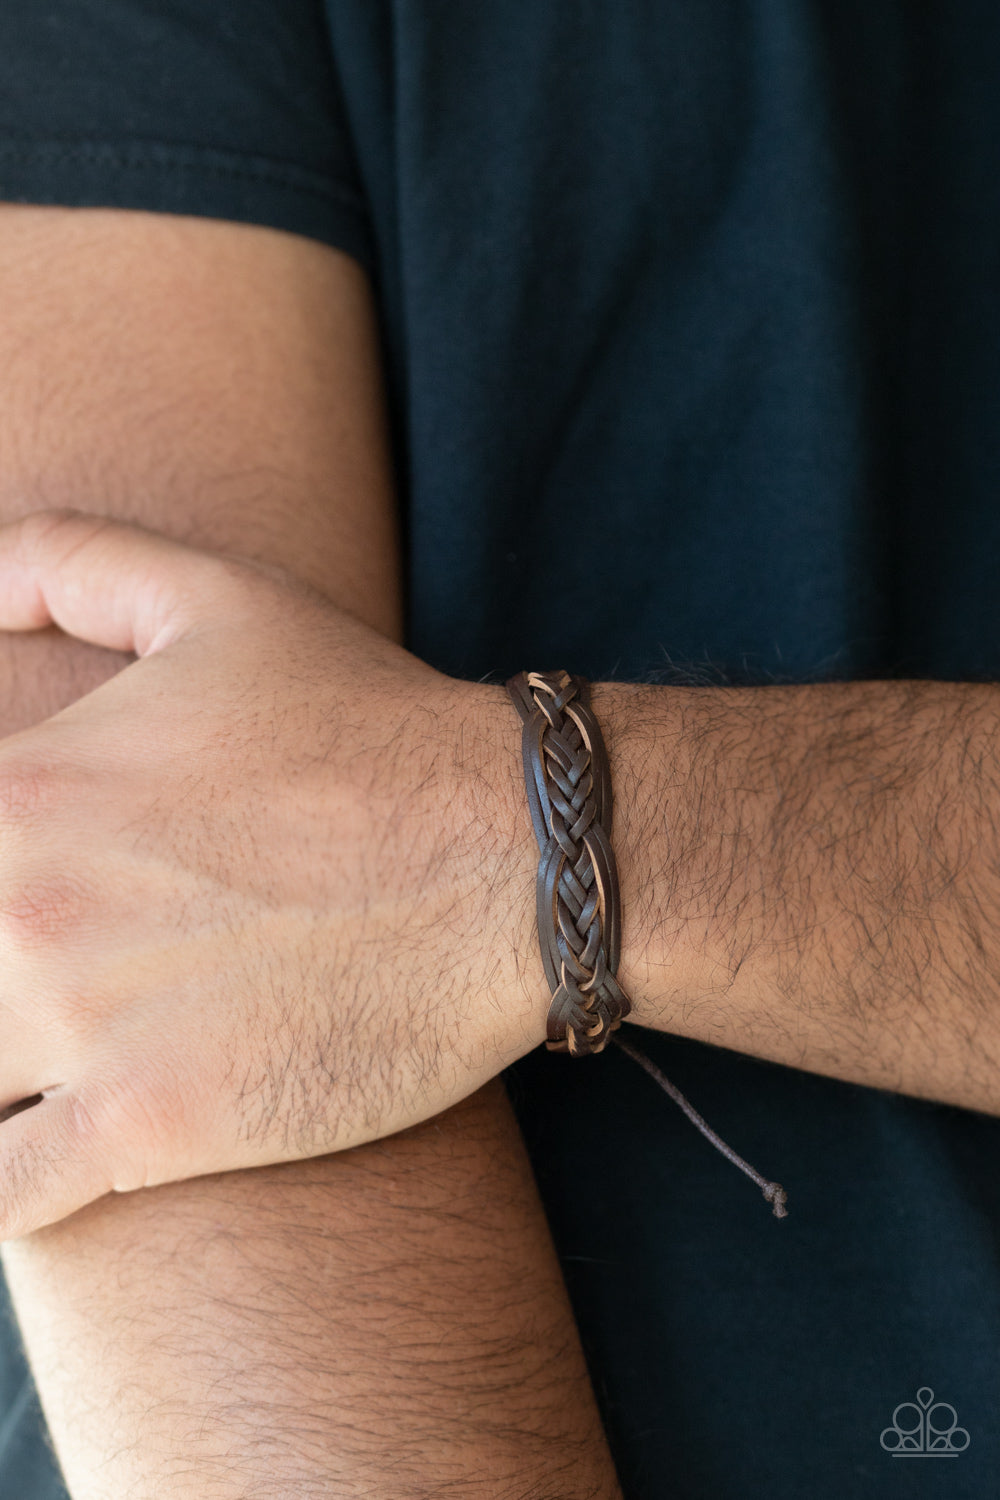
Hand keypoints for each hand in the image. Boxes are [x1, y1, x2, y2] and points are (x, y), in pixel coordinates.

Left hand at [0, 510, 541, 1236]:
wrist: (508, 858)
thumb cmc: (368, 726)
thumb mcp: (220, 597)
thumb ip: (71, 561)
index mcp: (18, 786)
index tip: (21, 905)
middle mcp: (20, 907)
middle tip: (44, 972)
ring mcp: (79, 1026)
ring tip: (42, 1056)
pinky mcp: (149, 1127)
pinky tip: (35, 1154)